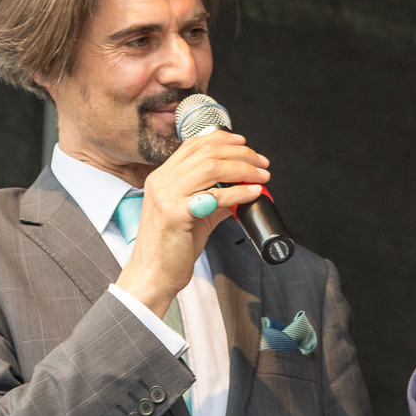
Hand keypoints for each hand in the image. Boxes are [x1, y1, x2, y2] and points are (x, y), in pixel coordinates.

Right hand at [115, 130, 268, 316]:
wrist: (153, 275)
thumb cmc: (171, 248)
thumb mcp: (193, 216)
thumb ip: (214, 199)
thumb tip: (241, 189)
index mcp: (161, 177)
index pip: (193, 145)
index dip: (222, 139)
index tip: (244, 143)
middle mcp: (161, 181)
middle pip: (206, 153)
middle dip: (240, 154)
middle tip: (262, 163)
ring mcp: (166, 196)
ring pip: (211, 168)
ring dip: (243, 169)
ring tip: (262, 176)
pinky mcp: (175, 214)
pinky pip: (213, 196)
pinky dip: (238, 192)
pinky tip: (252, 193)